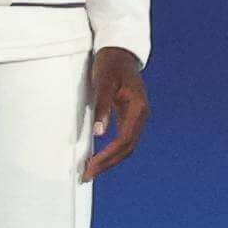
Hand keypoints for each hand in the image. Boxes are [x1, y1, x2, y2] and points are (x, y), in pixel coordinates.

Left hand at [83, 47, 149, 180]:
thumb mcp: (104, 83)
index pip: (124, 141)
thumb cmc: (110, 66)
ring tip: (90, 171)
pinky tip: (98, 157)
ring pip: (127, 147)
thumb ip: (102, 107)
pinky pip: (124, 139)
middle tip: (86, 175)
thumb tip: (99, 133)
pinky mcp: (129, 117)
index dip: (107, 157)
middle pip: (127, 149)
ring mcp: (137, 117)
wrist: (120, 53)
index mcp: (138, 109)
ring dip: (110, 160)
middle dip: (107, 164)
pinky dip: (111, 151)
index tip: (90, 167)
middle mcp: (141, 116)